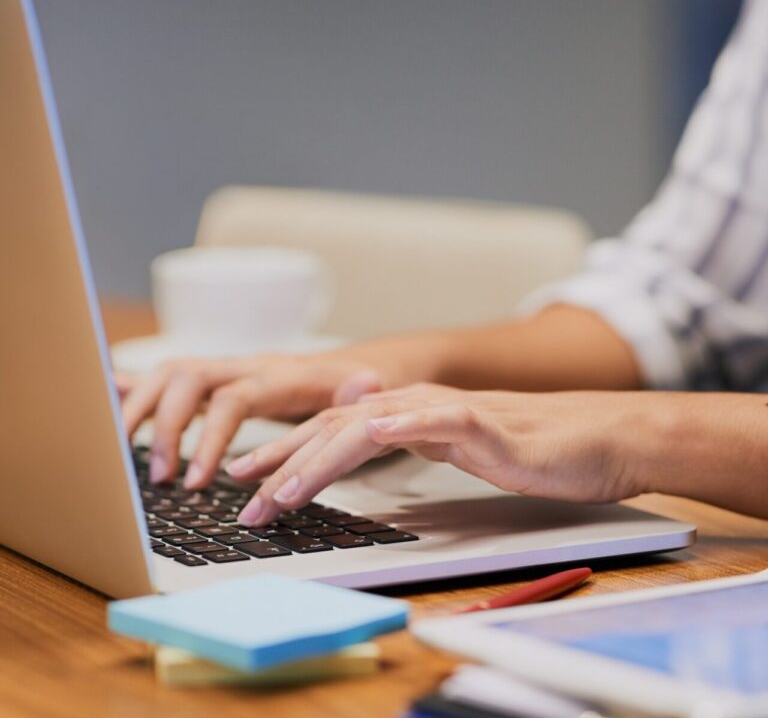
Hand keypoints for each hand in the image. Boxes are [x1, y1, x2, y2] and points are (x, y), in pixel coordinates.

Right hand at [118, 354, 388, 487]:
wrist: (340, 364)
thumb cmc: (346, 384)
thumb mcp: (361, 390)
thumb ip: (358, 391)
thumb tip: (365, 384)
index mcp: (276, 374)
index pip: (232, 398)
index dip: (210, 437)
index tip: (199, 482)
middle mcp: (242, 365)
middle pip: (188, 379)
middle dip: (167, 426)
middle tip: (161, 478)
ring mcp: (224, 368)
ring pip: (169, 374)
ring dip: (142, 410)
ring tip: (125, 455)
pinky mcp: (212, 379)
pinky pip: (165, 377)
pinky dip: (133, 387)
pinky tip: (106, 399)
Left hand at [227, 383, 649, 526]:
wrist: (594, 436)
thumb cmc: (528, 450)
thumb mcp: (455, 451)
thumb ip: (413, 446)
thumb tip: (369, 455)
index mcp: (408, 413)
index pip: (334, 429)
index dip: (288, 453)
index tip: (249, 480)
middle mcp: (418, 404)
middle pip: (335, 426)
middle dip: (284, 462)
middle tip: (245, 499)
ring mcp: (446, 410)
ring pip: (366, 425)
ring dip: (319, 457)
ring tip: (283, 491)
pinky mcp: (479, 423)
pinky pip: (427, 424)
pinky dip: (390, 434)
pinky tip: (365, 443)